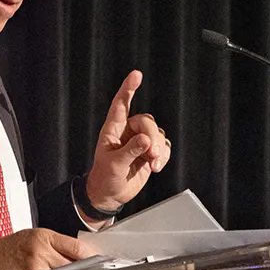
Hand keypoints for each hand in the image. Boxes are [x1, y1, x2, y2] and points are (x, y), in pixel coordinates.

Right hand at [0, 227, 97, 269]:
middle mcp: (41, 251)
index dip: (92, 257)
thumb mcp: (31, 237)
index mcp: (44, 237)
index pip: (77, 248)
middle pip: (74, 265)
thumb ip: (55, 245)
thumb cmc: (5, 250)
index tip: (102, 263)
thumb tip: (80, 257)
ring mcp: (36, 269)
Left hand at [85, 70, 170, 214]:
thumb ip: (130, 151)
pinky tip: (156, 166)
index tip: (136, 75)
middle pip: (146, 122)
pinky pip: (164, 147)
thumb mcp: (113, 164)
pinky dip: (164, 156)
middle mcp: (128, 132)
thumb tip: (146, 140)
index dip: (128, 88)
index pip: (121, 104)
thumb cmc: (105, 177)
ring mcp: (140, 142)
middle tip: (151, 153)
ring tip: (153, 164)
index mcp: (113, 129)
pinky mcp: (150, 153)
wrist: (110, 195)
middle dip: (152, 137)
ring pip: (158, 134)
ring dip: (159, 149)